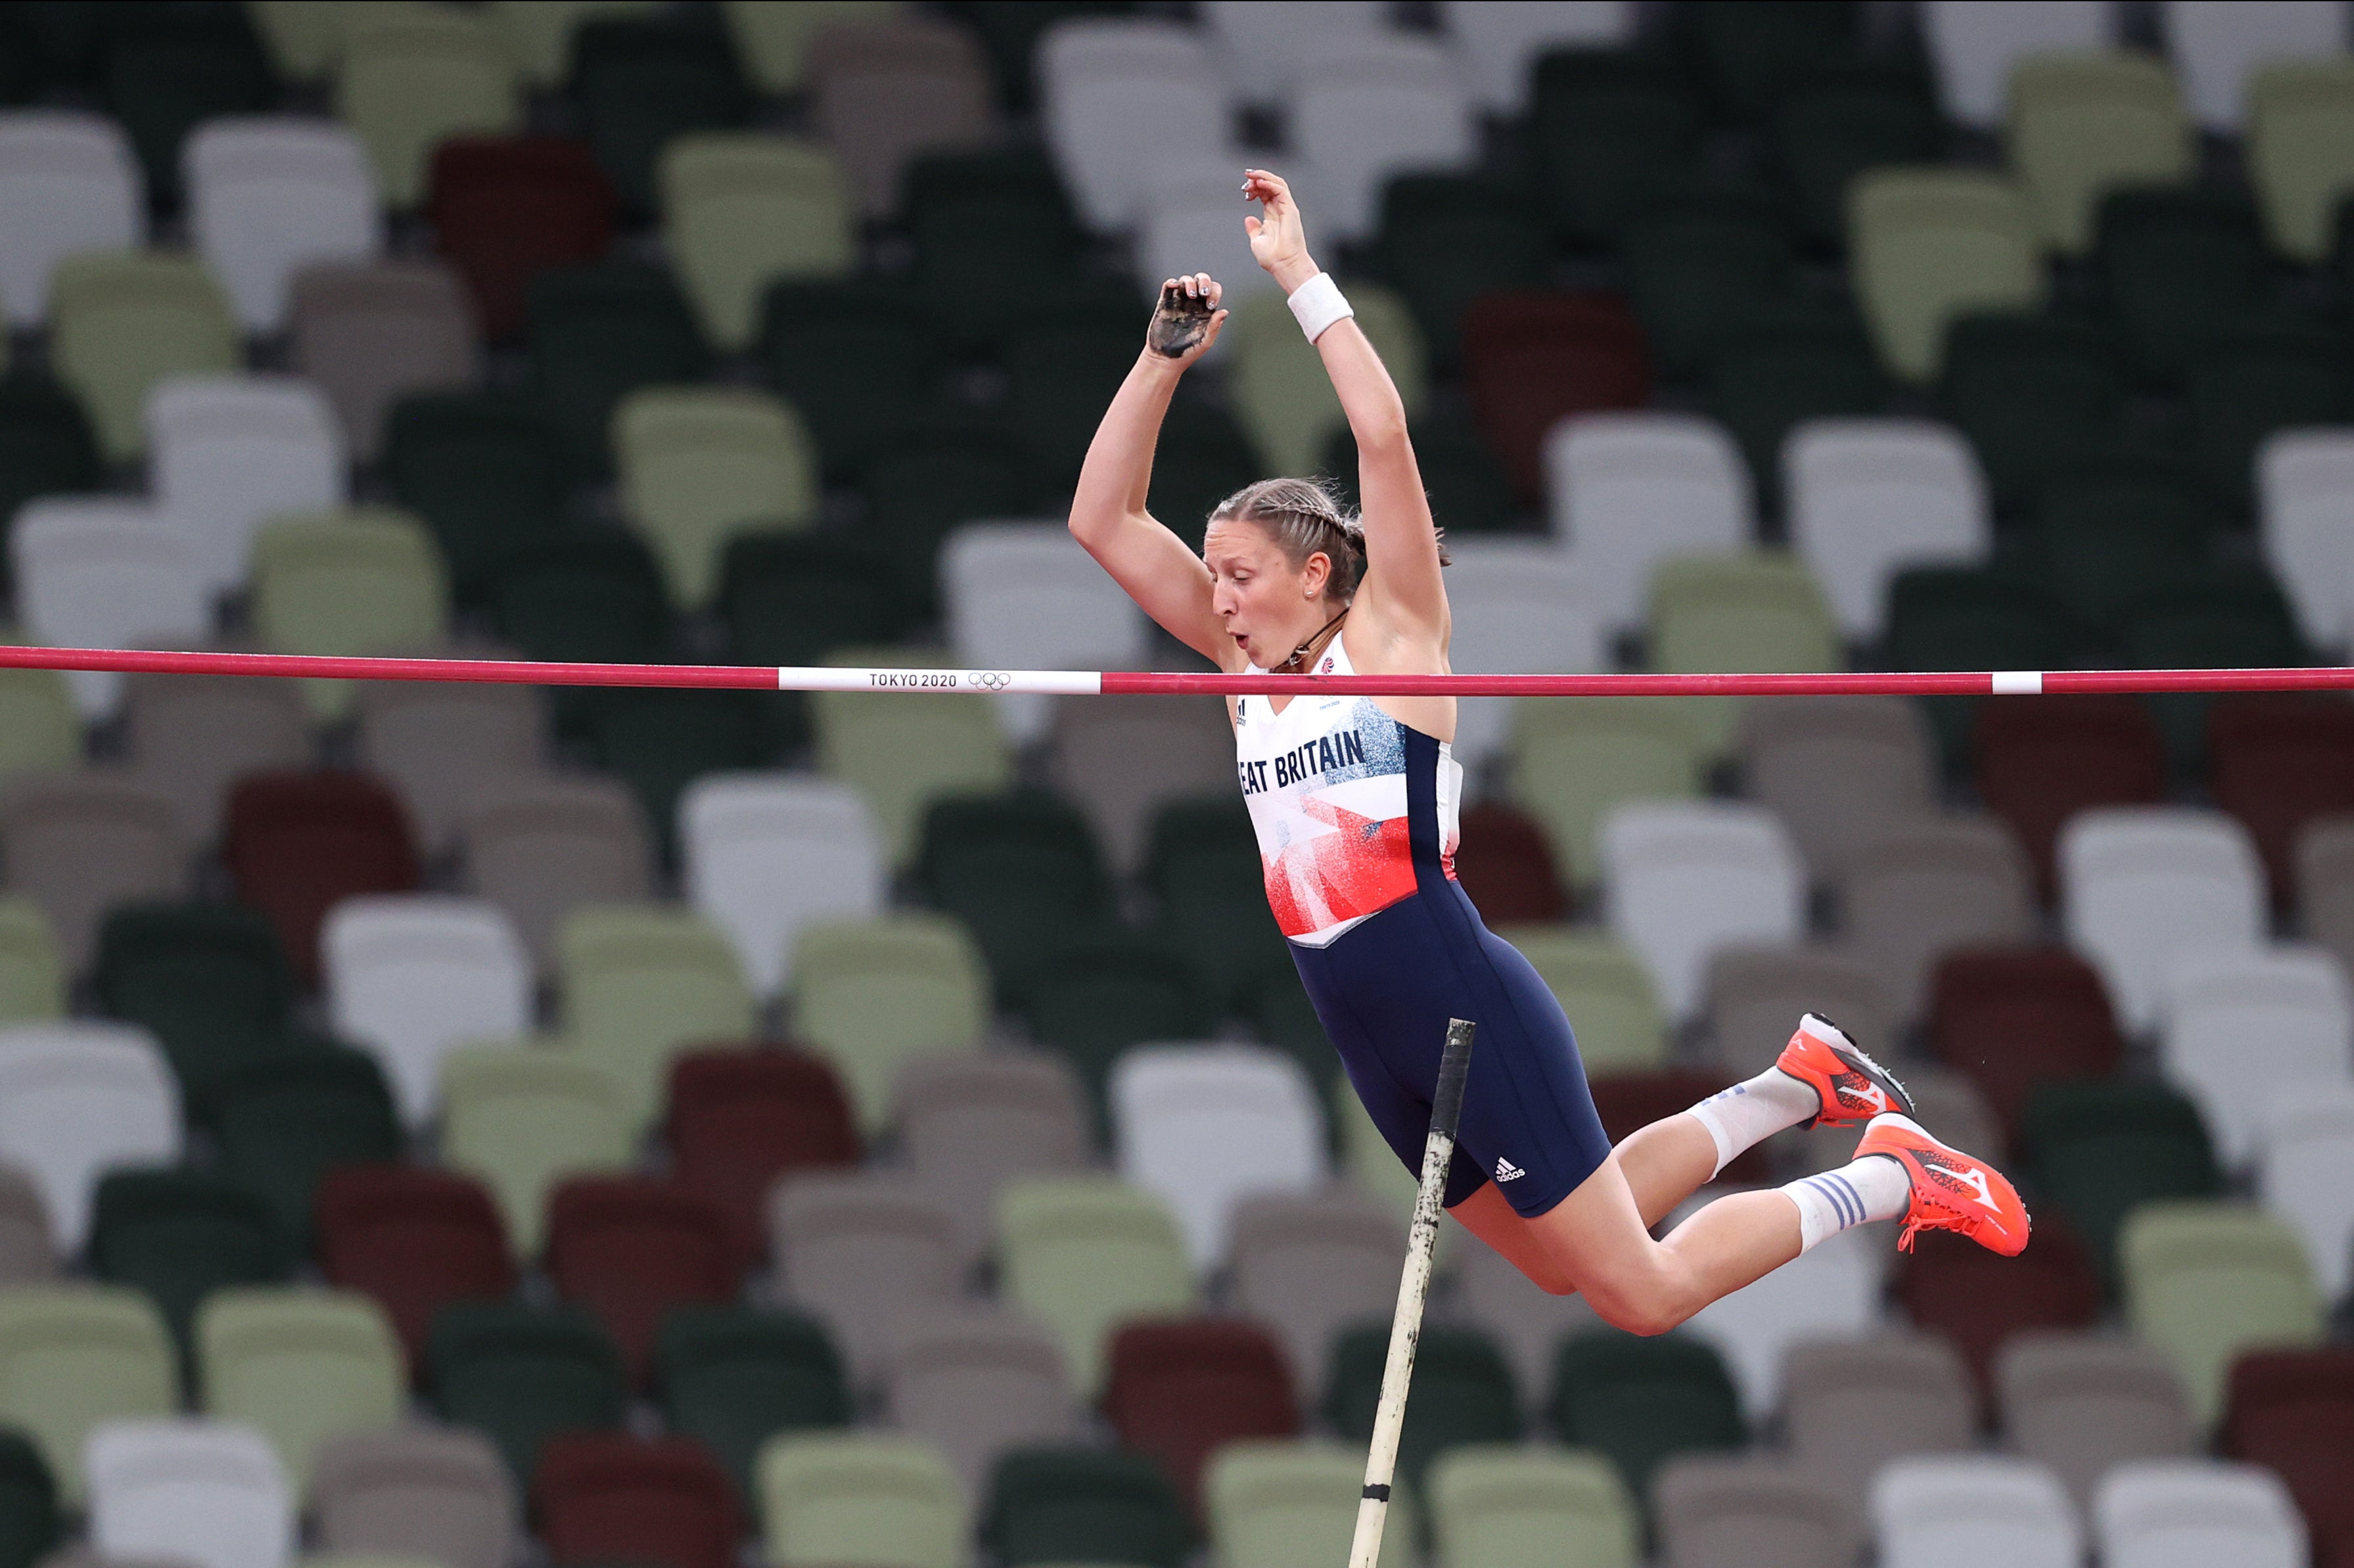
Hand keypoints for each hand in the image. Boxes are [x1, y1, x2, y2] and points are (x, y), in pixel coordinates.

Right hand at [1147, 273, 1225, 363]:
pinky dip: (1171, 282)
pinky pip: (1168, 287)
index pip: (1214, 291)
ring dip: (1189, 282)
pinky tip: (1175, 286)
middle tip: (1202, 293)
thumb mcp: (1205, 342)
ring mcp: (1178, 302)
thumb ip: (1214, 326)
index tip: (1211, 304)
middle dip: (1203, 281)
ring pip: (1185, 281)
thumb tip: (1225, 311)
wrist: (1165, 359)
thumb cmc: (1187, 353)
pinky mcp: (1165, 304)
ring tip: (1190, 294)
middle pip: (1201, 280)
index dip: (1215, 292)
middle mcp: (1193, 304)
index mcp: (1205, 310)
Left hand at [1243, 169, 1316, 291]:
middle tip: (1245, 181)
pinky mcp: (1290, 209)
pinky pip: (1281, 190)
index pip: (1265, 194)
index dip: (1255, 188)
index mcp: (1273, 216)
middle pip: (1270, 186)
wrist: (1284, 265)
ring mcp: (1286, 208)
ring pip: (1278, 184)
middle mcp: (1281, 210)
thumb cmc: (1273, 258)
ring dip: (1263, 177)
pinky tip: (1259, 182)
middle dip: (1257, 180)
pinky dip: (1270, 183)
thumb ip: (1253, 229)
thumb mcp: (1257, 240)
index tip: (1244, 189)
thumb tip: (1248, 219)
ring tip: (1251, 176)